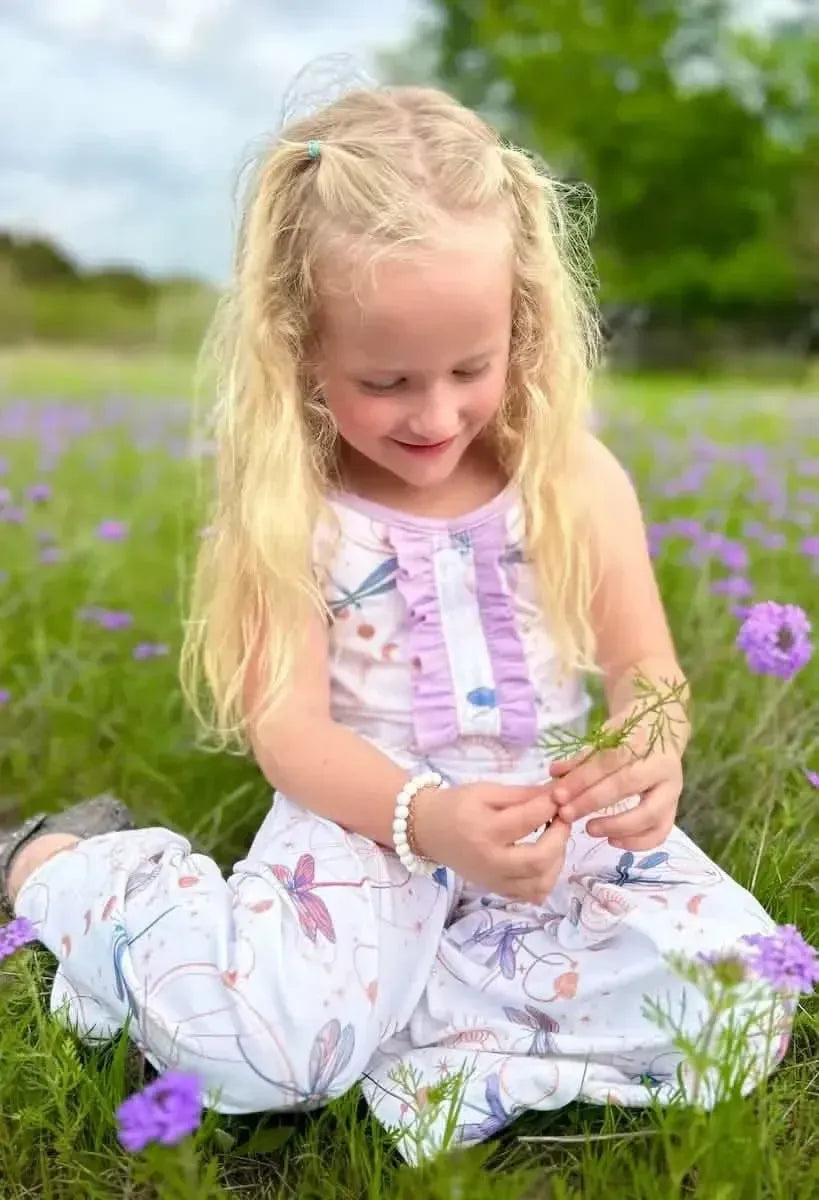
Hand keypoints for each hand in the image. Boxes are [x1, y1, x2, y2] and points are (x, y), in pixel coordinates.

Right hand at [413, 782, 569, 904]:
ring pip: (540, 883)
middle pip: (539, 860)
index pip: (528, 820)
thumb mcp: (486, 790)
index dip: (550, 805)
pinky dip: (545, 878)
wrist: (428, 830)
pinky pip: (531, 895)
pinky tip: (543, 858)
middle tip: (563, 819)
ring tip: (554, 839)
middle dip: (560, 838)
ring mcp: (494, 880)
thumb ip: (523, 794)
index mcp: (484, 830)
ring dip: (557, 860)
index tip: (559, 795)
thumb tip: (557, 793)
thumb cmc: (456, 805)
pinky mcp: (496, 890)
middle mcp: (490, 861)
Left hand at [549, 707, 683, 849]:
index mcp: (641, 741)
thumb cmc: (627, 737)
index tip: (558, 795)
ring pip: (650, 814)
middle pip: (627, 786)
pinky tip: (612, 841)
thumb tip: (554, 774)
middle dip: (592, 802)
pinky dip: (637, 842)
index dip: (581, 779)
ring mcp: (672, 789)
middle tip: (566, 814)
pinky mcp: (674, 808)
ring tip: (589, 829)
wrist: (661, 732)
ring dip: (617, 826)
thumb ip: (581, 759)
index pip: (608, 761)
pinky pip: (660, 832)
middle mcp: (662, 765)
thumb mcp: (604, 739)